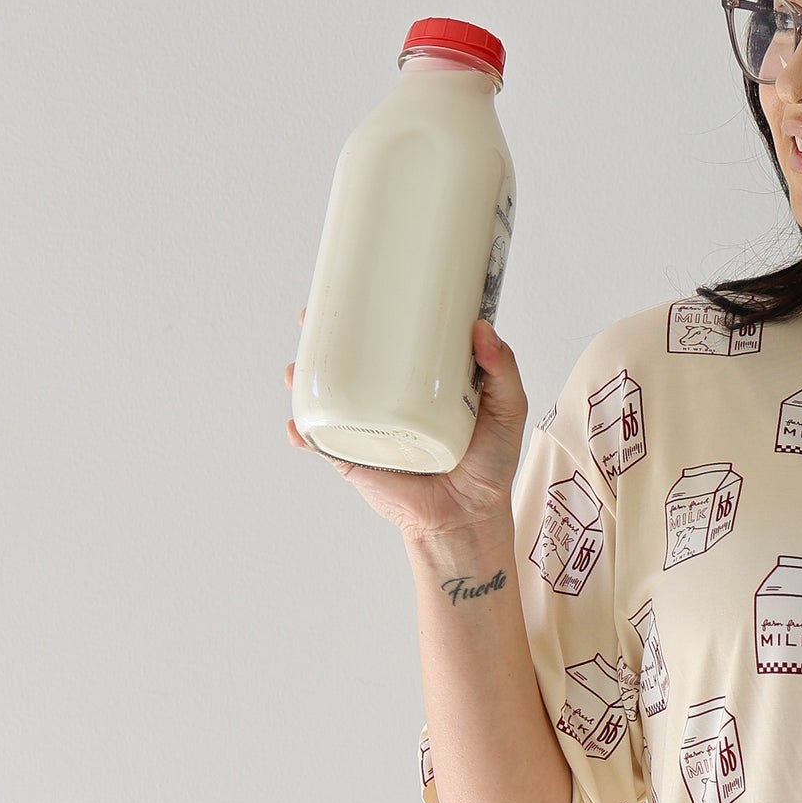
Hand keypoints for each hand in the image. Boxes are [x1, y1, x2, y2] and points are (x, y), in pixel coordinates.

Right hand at [284, 310, 527, 543]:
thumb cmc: (490, 463)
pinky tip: (296, 425)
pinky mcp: (354, 459)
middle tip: (311, 318)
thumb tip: (481, 328)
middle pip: (347, 361)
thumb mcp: (507, 409)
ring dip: (301, 379)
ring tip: (295, 369)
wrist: (468, 516)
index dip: (369, 313)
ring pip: (325, 396)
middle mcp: (387, 400)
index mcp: (418, 382)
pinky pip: (320, 442)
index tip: (354, 286)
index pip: (390, 340)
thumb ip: (502, 369)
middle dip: (320, 337)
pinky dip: (302, 433)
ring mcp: (367, 428)